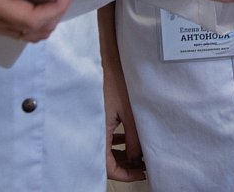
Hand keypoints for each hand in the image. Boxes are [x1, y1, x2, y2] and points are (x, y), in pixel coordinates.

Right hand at [99, 7, 145, 181]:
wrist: (102, 59)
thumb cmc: (114, 81)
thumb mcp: (130, 113)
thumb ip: (135, 139)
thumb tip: (138, 158)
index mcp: (97, 134)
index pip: (108, 167)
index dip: (125, 174)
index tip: (141, 173)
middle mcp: (90, 132)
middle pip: (106, 160)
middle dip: (125, 164)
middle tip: (142, 164)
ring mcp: (91, 124)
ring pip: (105, 148)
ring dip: (122, 153)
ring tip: (139, 152)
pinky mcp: (94, 115)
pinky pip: (103, 136)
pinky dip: (116, 141)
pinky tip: (128, 138)